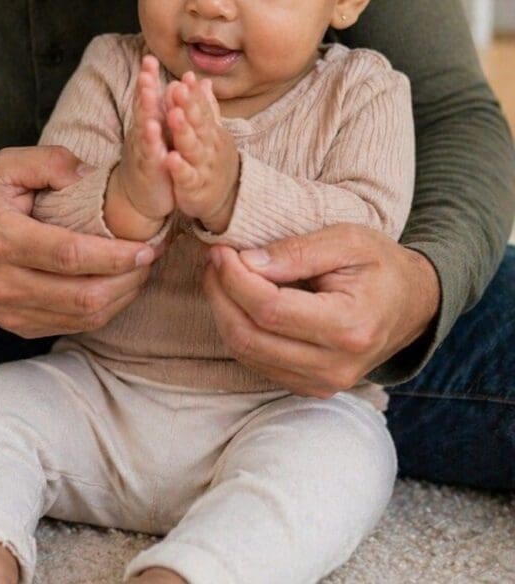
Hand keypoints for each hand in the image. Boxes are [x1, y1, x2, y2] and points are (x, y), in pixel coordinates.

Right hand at [0, 146, 160, 337]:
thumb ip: (49, 162)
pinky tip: (118, 285)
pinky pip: (73, 325)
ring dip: (122, 296)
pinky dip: (103, 308)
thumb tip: (92, 175)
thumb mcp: (4, 166)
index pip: (70, 256)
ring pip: (83, 317)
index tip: (146, 245)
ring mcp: (10, 312)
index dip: (115, 255)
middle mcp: (5, 283)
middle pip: (83, 295)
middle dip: (129, 279)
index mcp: (1, 240)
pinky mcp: (19, 327)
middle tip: (153, 255)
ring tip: (142, 269)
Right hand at [110, 55, 173, 223]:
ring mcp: (143, 151)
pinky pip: (150, 156)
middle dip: (144, 88)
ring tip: (150, 94)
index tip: (149, 57)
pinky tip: (154, 134)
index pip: (147, 95)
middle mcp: (142, 133)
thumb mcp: (161, 131)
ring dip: (146, 111)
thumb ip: (167, 107)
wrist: (141, 197)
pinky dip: (152, 145)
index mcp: (148, 122)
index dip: (147, 77)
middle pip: (142, 107)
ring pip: (144, 128)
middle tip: (146, 70)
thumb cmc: (153, 160)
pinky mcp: (148, 170)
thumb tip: (181, 81)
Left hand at [164, 72, 238, 230]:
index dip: (193, 93)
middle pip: (198, 124)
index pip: (202, 109)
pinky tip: (170, 158)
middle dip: (188, 106)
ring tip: (174, 115)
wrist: (227, 201)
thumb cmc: (214, 161)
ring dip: (183, 131)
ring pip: (193, 148)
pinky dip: (179, 168)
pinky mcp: (194, 188)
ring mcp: (203, 167)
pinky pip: (187, 177)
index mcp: (210, 132)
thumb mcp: (211, 133)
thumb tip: (204, 80)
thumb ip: (205, 107)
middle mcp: (209, 146)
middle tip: (177, 88)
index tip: (185, 76)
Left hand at [203, 224, 440, 395]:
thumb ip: (298, 251)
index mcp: (349, 328)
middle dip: (220, 294)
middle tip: (214, 259)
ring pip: (247, 353)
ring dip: (223, 311)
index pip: (269, 310)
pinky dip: (239, 329)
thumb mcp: (347, 240)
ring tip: (221, 274)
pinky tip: (237, 299)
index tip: (221, 250)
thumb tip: (247, 262)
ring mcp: (322, 383)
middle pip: (250, 337)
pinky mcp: (309, 386)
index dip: (235, 279)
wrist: (412, 303)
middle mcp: (334, 366)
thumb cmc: (381, 265)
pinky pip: (257, 362)